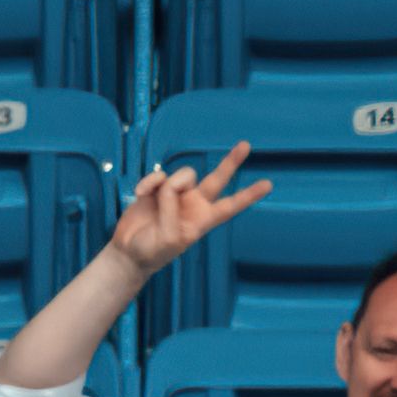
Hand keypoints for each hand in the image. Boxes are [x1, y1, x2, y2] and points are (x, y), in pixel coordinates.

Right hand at [106, 146, 266, 276]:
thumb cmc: (153, 251)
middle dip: (231, 162)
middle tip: (245, 145)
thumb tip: (169, 188)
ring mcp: (176, 194)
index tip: (268, 185)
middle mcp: (193, 204)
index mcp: (202, 220)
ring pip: (182, 175)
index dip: (248, 195)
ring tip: (155, 203)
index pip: (230, 206)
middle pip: (217, 178)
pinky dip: (148, 183)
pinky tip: (141, 195)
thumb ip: (173, 211)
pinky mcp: (158, 188)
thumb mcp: (169, 238)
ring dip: (168, 187)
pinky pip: (159, 175)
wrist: (128, 251)